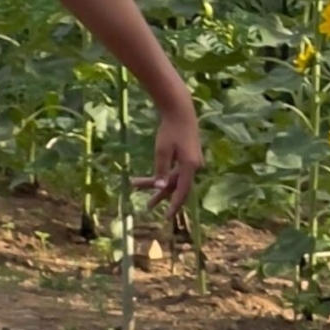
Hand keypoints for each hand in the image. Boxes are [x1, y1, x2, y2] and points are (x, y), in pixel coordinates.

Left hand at [133, 102, 203, 222]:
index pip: (182, 191)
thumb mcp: (162, 151)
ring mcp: (192, 162)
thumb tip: (160, 188)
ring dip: (156, 182)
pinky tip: (148, 177)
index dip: (174, 205)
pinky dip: (162, 174)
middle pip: (176, 186)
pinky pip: (175, 171)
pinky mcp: (188, 158)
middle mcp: (194, 166)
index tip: (166, 217)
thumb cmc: (170, 130)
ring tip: (135, 185)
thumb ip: (162, 170)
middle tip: (147, 207)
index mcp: (190, 166)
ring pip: (173, 178)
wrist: (181, 112)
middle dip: (160, 195)